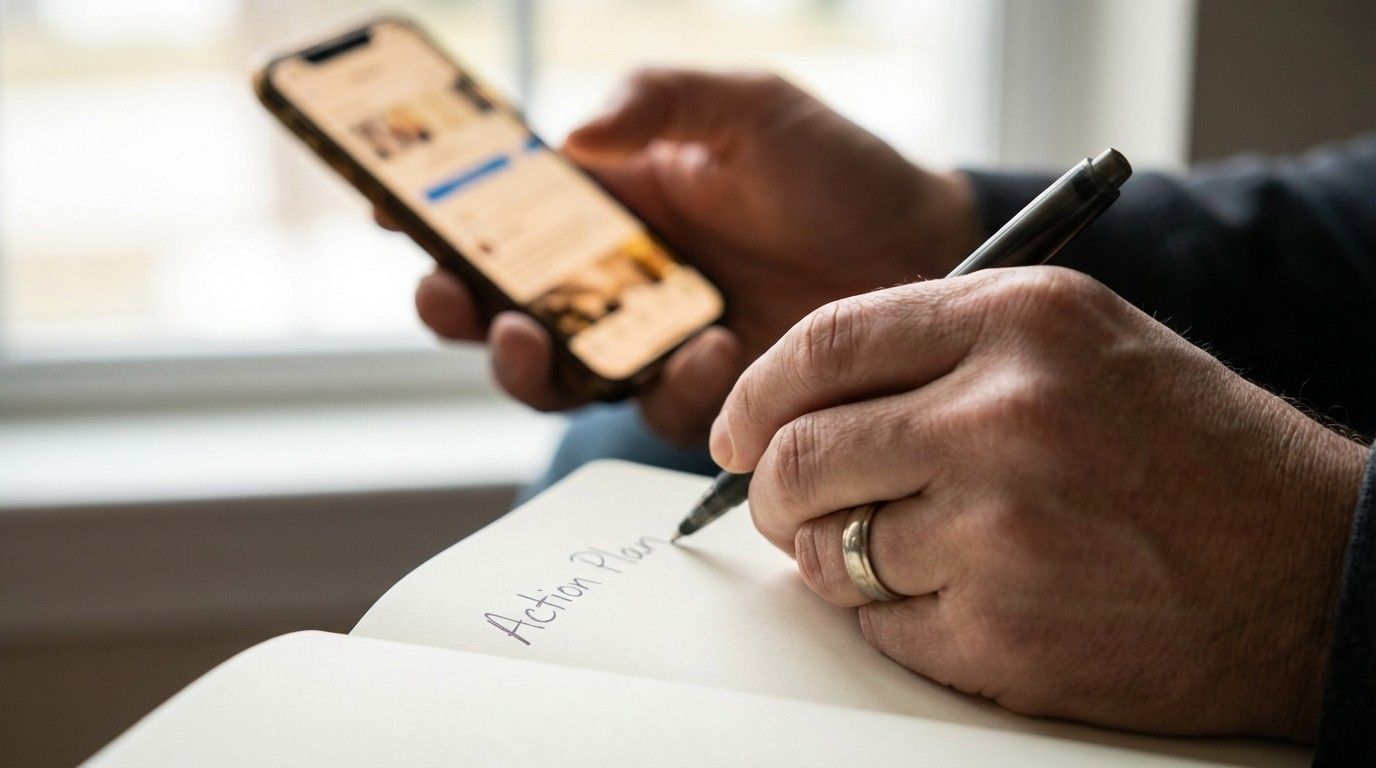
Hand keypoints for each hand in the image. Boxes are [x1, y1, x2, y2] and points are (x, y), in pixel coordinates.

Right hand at [389, 69, 979, 443]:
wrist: (929, 250)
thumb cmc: (840, 169)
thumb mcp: (749, 107)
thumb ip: (658, 103)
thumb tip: (568, 137)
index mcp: (614, 203)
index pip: (505, 212)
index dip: (441, 213)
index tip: (392, 209)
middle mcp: (621, 280)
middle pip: (503, 307)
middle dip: (457, 308)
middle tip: (451, 296)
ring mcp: (658, 342)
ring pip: (556, 375)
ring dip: (526, 363)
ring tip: (534, 336)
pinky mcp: (707, 394)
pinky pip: (656, 407)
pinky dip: (667, 385)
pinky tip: (707, 349)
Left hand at [711, 266, 1366, 739]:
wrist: (1308, 565)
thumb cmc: (1191, 452)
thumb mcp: (1078, 342)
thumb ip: (940, 349)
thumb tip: (794, 400)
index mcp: (1019, 323)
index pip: (825, 344)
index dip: (755, 392)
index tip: (733, 429)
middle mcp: (1004, 415)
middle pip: (800, 452)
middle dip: (769, 489)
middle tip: (781, 505)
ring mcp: (1000, 528)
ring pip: (827, 548)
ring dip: (833, 557)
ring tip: (892, 552)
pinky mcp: (1004, 631)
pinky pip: (878, 626)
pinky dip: (892, 618)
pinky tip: (957, 598)